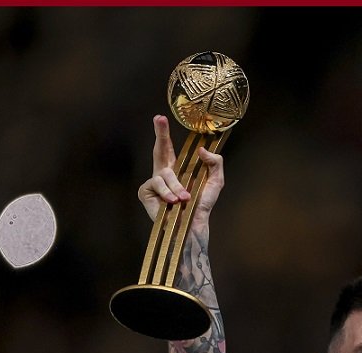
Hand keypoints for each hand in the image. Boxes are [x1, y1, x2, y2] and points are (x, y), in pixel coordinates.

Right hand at [136, 115, 224, 235]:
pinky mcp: (146, 193)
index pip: (169, 148)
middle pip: (159, 150)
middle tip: (159, 119)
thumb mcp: (215, 182)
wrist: (192, 226)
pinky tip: (173, 202)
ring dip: (176, 186)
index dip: (163, 133)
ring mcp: (154, 183)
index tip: (161, 117)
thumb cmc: (202, 206)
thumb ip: (215, 164)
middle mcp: (164, 174)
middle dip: (159, 134)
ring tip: (184, 198)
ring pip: (163, 173)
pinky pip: (156, 184)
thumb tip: (202, 150)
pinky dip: (167, 192)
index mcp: (177, 169)